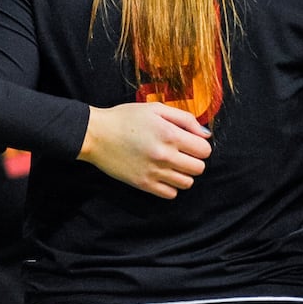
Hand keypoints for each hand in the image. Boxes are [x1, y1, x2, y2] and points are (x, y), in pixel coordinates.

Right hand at [79, 103, 211, 198]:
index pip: (204, 150)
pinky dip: (170, 186)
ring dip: (183, 174)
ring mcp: (154, 172)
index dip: (200, 145)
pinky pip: (171, 194)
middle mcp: (165, 155)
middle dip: (194, 160)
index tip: (190, 142)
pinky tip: (162, 174)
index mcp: (170, 134)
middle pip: (199, 168)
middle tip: (181, 153)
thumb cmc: (125, 118)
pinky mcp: (143, 184)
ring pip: (187, 183)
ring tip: (171, 164)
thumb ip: (184, 119)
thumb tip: (206, 134)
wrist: (96, 134)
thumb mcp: (156, 109)